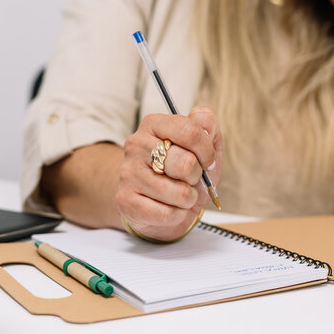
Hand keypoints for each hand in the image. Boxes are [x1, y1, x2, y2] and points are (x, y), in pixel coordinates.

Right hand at [116, 106, 221, 240]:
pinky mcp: (125, 201)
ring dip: (189, 199)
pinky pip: (167, 213)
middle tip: (191, 179)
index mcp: (154, 125)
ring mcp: (128, 173)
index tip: (208, 161)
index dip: (206, 150)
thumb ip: (208, 128)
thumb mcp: (203, 148)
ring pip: (179, 193)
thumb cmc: (184, 173)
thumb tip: (203, 118)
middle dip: (197, 176)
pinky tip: (170, 208)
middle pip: (185, 163)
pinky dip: (177, 215)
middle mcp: (136, 145)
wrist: (159, 203)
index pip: (188, 130)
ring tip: (181, 195)